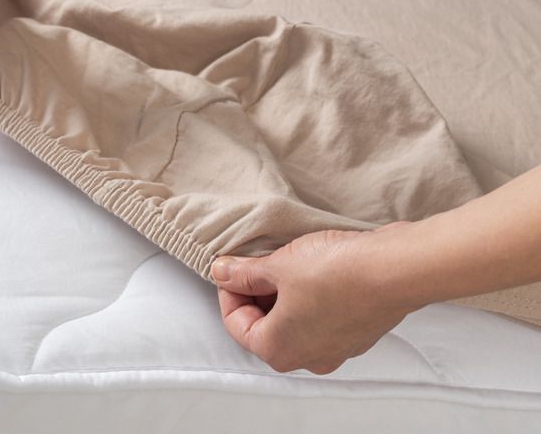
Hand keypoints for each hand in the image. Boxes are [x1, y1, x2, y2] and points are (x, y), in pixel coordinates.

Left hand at [212, 225, 421, 374]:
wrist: (398, 269)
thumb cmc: (338, 271)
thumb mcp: (278, 265)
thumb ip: (244, 273)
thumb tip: (223, 272)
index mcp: (278, 350)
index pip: (236, 324)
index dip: (229, 291)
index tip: (233, 268)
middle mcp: (307, 358)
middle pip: (265, 327)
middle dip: (257, 293)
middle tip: (258, 262)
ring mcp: (336, 349)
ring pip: (295, 322)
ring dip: (285, 294)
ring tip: (287, 262)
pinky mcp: (359, 334)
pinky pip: (323, 318)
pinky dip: (312, 297)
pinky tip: (316, 270)